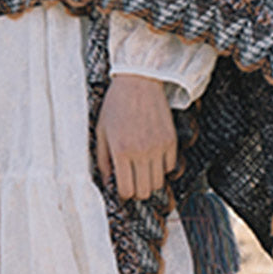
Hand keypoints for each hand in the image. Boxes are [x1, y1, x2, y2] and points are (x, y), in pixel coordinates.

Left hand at [95, 73, 178, 199]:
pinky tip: (153, 156)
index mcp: (121, 150)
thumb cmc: (116, 103)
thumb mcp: (101, 130)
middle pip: (144, 192)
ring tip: (141, 168)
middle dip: (136, 190)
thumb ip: (102, 158)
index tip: (121, 185)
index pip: (126, 190)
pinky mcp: (171, 140)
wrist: (138, 81)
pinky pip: (170, 167)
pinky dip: (162, 167)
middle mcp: (141, 152)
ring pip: (158, 183)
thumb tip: (108, 180)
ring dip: (149, 180)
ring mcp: (158, 147)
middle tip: (132, 179)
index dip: (123, 192)